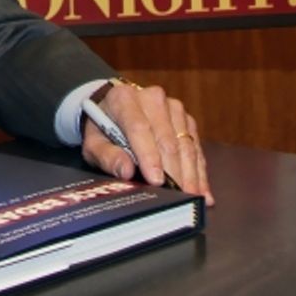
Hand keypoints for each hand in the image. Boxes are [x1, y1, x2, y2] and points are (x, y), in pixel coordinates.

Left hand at [81, 82, 214, 205]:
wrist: (114, 110)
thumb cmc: (102, 130)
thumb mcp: (93, 144)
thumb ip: (107, 157)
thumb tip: (125, 171)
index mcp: (124, 98)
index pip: (139, 127)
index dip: (149, 156)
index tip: (156, 181)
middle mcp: (152, 98)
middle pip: (166, 138)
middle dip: (173, 171)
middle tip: (176, 197)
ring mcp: (172, 107)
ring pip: (184, 143)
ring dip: (189, 173)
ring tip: (191, 197)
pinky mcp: (186, 119)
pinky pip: (194, 146)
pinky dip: (198, 170)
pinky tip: (201, 190)